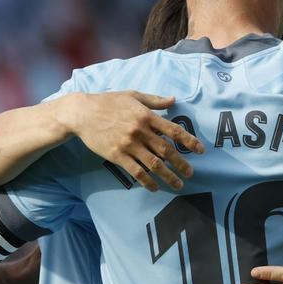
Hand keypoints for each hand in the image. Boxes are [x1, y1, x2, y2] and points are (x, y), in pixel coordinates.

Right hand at [66, 91, 205, 191]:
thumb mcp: (133, 95)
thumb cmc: (108, 102)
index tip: (200, 151)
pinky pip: (136, 172)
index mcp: (146, 116)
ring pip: (154, 164)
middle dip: (181, 163)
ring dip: (168, 176)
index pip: (174, 130)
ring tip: (178, 184)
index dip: (189, 141)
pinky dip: (147, 181)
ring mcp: (128, 145)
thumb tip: (173, 100)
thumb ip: (155, 100)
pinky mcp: (117, 156)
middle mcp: (140, 131)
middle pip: (167, 150)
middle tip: (190, 173)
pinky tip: (154, 187)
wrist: (82, 113)